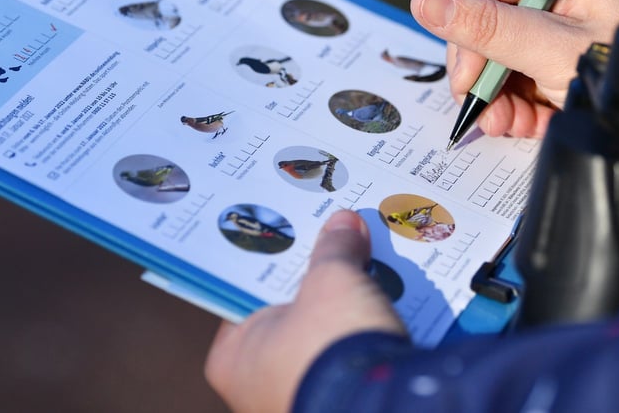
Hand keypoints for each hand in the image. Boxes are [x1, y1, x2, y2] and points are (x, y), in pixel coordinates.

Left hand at [205, 210, 404, 412]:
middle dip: (315, 285)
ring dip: (342, 312)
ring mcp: (295, 399)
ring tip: (368, 269)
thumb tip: (345, 224)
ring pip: (320, 339)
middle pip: (286, 315)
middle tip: (335, 244)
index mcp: (232, 357)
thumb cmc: (329, 347)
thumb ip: (334, 249)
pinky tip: (386, 308)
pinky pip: (346, 362)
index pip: (245, 294)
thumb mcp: (332, 280)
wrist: (384, 410)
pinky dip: (361, 339)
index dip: (273, 261)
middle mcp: (256, 385)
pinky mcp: (337, 406)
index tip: (293, 232)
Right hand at [411, 0, 618, 138]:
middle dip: (480, 71)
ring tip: (505, 125)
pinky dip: (514, 107)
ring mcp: (557, 30)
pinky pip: (516, 79)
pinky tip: (522, 126)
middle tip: (482, 106)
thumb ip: (486, 27)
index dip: (463, 26)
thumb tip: (421, 0)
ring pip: (496, 57)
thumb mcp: (551, 50)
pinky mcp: (559, 64)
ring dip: (494, 96)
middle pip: (483, 23)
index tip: (467, 75)